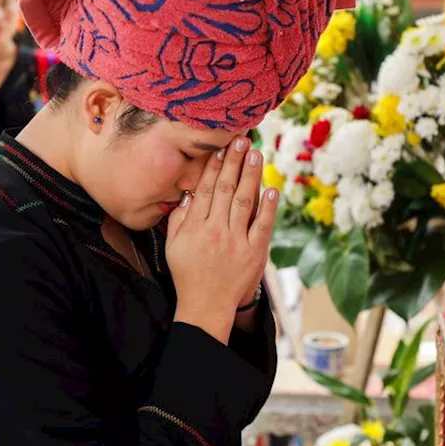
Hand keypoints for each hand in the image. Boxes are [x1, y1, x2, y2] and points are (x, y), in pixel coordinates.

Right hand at [166, 137, 277, 343]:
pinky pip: (261, 226)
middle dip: (234, 162)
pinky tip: (271, 189)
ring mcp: (235, 242)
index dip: (214, 165)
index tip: (221, 146)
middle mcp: (215, 230)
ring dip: (251, 176)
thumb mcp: (173, 245)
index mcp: (194, 226)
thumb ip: (179, 218)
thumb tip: (189, 192)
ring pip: (244, 202)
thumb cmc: (187, 274)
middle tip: (242, 139)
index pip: (205, 188)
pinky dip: (267, 208)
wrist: (205, 306)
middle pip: (225, 189)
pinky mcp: (253, 254)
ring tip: (256, 154)